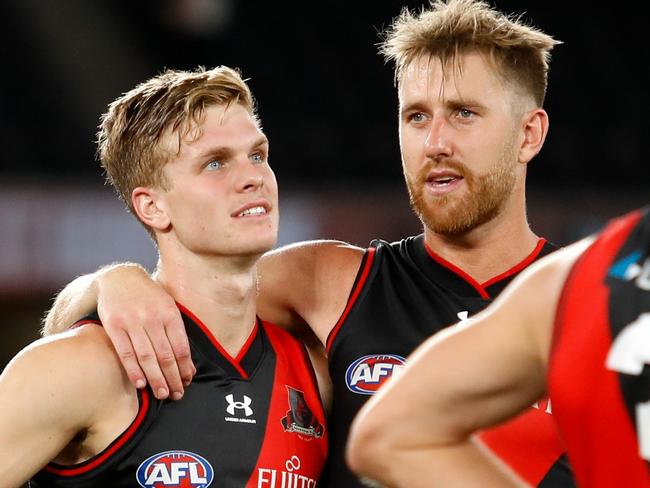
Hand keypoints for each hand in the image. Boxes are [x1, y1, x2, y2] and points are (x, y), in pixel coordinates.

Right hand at [96, 264, 195, 399]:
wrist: (119, 277)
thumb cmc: (148, 296)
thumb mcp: (167, 306)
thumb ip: (177, 332)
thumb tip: (188, 365)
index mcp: (169, 314)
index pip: (181, 347)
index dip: (185, 368)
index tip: (187, 382)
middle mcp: (152, 318)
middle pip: (166, 355)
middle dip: (173, 378)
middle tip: (177, 395)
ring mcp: (133, 322)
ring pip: (147, 357)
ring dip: (156, 379)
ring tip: (162, 394)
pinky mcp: (114, 327)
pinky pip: (125, 353)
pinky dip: (134, 370)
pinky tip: (140, 384)